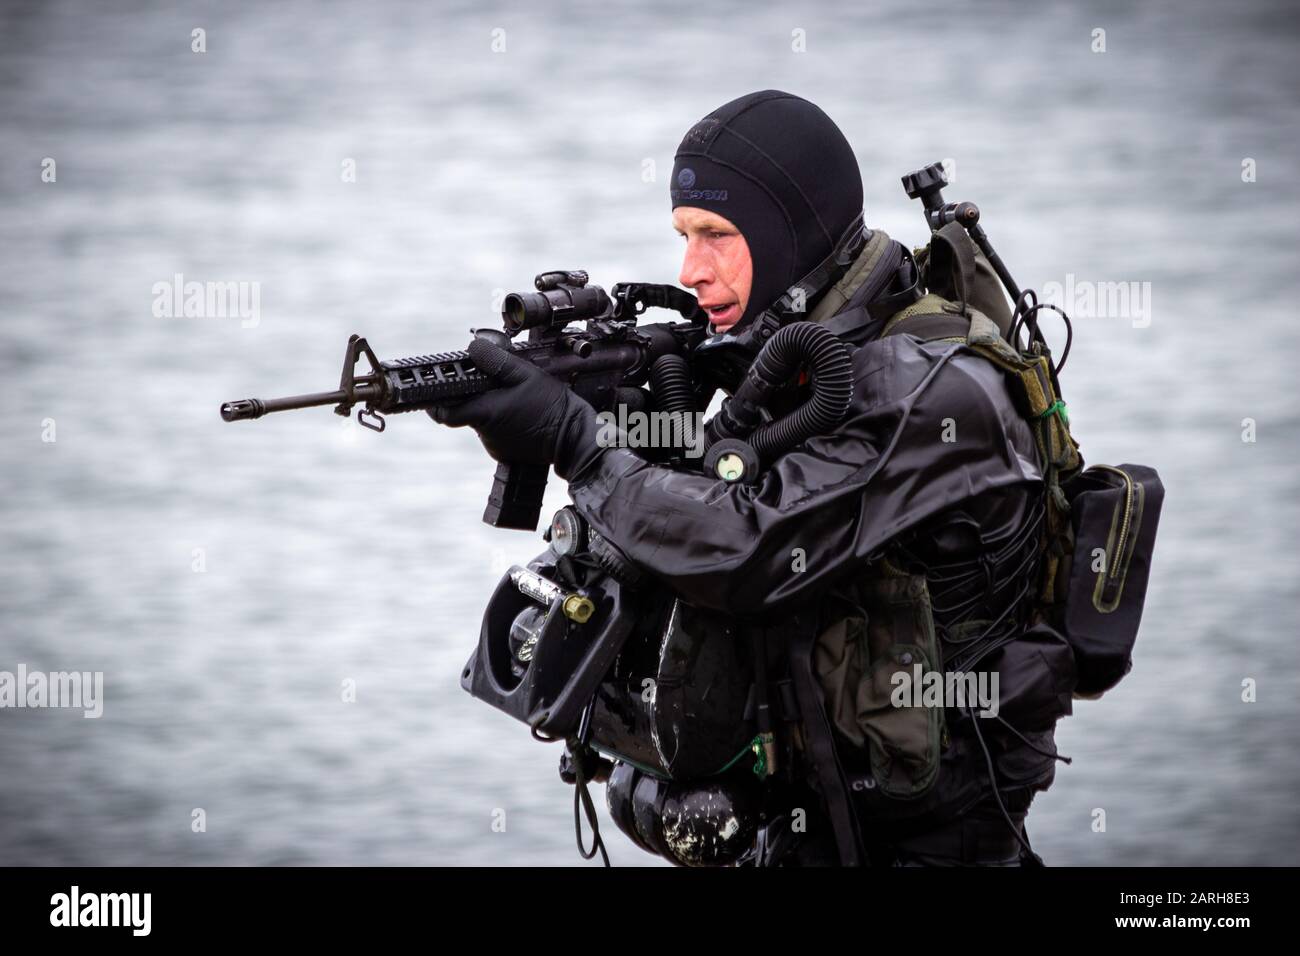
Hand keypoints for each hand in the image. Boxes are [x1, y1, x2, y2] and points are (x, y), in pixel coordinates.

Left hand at [428, 338, 603, 479]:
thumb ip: (497, 361)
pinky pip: (496, 433)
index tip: (435, 391)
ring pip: (482, 422)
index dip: (435, 402)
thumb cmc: (552, 407)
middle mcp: (486, 433)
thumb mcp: (526, 375)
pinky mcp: (506, 453)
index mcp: (485, 413)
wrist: (573, 438)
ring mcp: (495, 445)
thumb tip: (473, 348)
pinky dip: (501, 421)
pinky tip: (520, 412)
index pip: (445, 412)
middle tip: (489, 382)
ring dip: (489, 408)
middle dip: (472, 397)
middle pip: (466, 412)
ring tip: (512, 397)